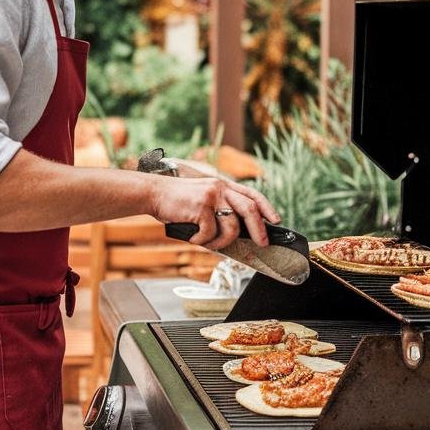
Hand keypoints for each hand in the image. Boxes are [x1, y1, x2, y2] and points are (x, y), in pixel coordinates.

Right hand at [148, 176, 280, 249]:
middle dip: (259, 229)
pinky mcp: (200, 206)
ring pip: (231, 226)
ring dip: (222, 242)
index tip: (276, 221)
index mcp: (223, 185)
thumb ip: (219, 208)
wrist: (153, 193)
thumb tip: (237, 232)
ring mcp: (211, 196)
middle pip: (249, 209)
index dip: (267, 208)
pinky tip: (193, 238)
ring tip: (210, 244)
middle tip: (262, 244)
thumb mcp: (203, 198)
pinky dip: (202, 241)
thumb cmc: (177, 201)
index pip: (252, 195)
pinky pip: (210, 233)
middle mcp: (220, 188)